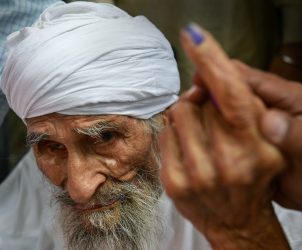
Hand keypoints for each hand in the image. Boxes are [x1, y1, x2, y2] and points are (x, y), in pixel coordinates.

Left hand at [160, 25, 289, 248]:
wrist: (238, 222)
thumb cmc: (250, 177)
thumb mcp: (261, 141)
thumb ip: (239, 107)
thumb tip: (205, 79)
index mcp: (256, 146)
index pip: (232, 94)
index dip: (213, 61)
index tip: (194, 35)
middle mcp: (229, 161)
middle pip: (198, 101)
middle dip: (202, 103)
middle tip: (211, 122)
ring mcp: (198, 174)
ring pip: (178, 114)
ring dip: (188, 118)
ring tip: (201, 138)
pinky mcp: (174, 182)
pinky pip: (165, 134)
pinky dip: (175, 135)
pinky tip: (189, 151)